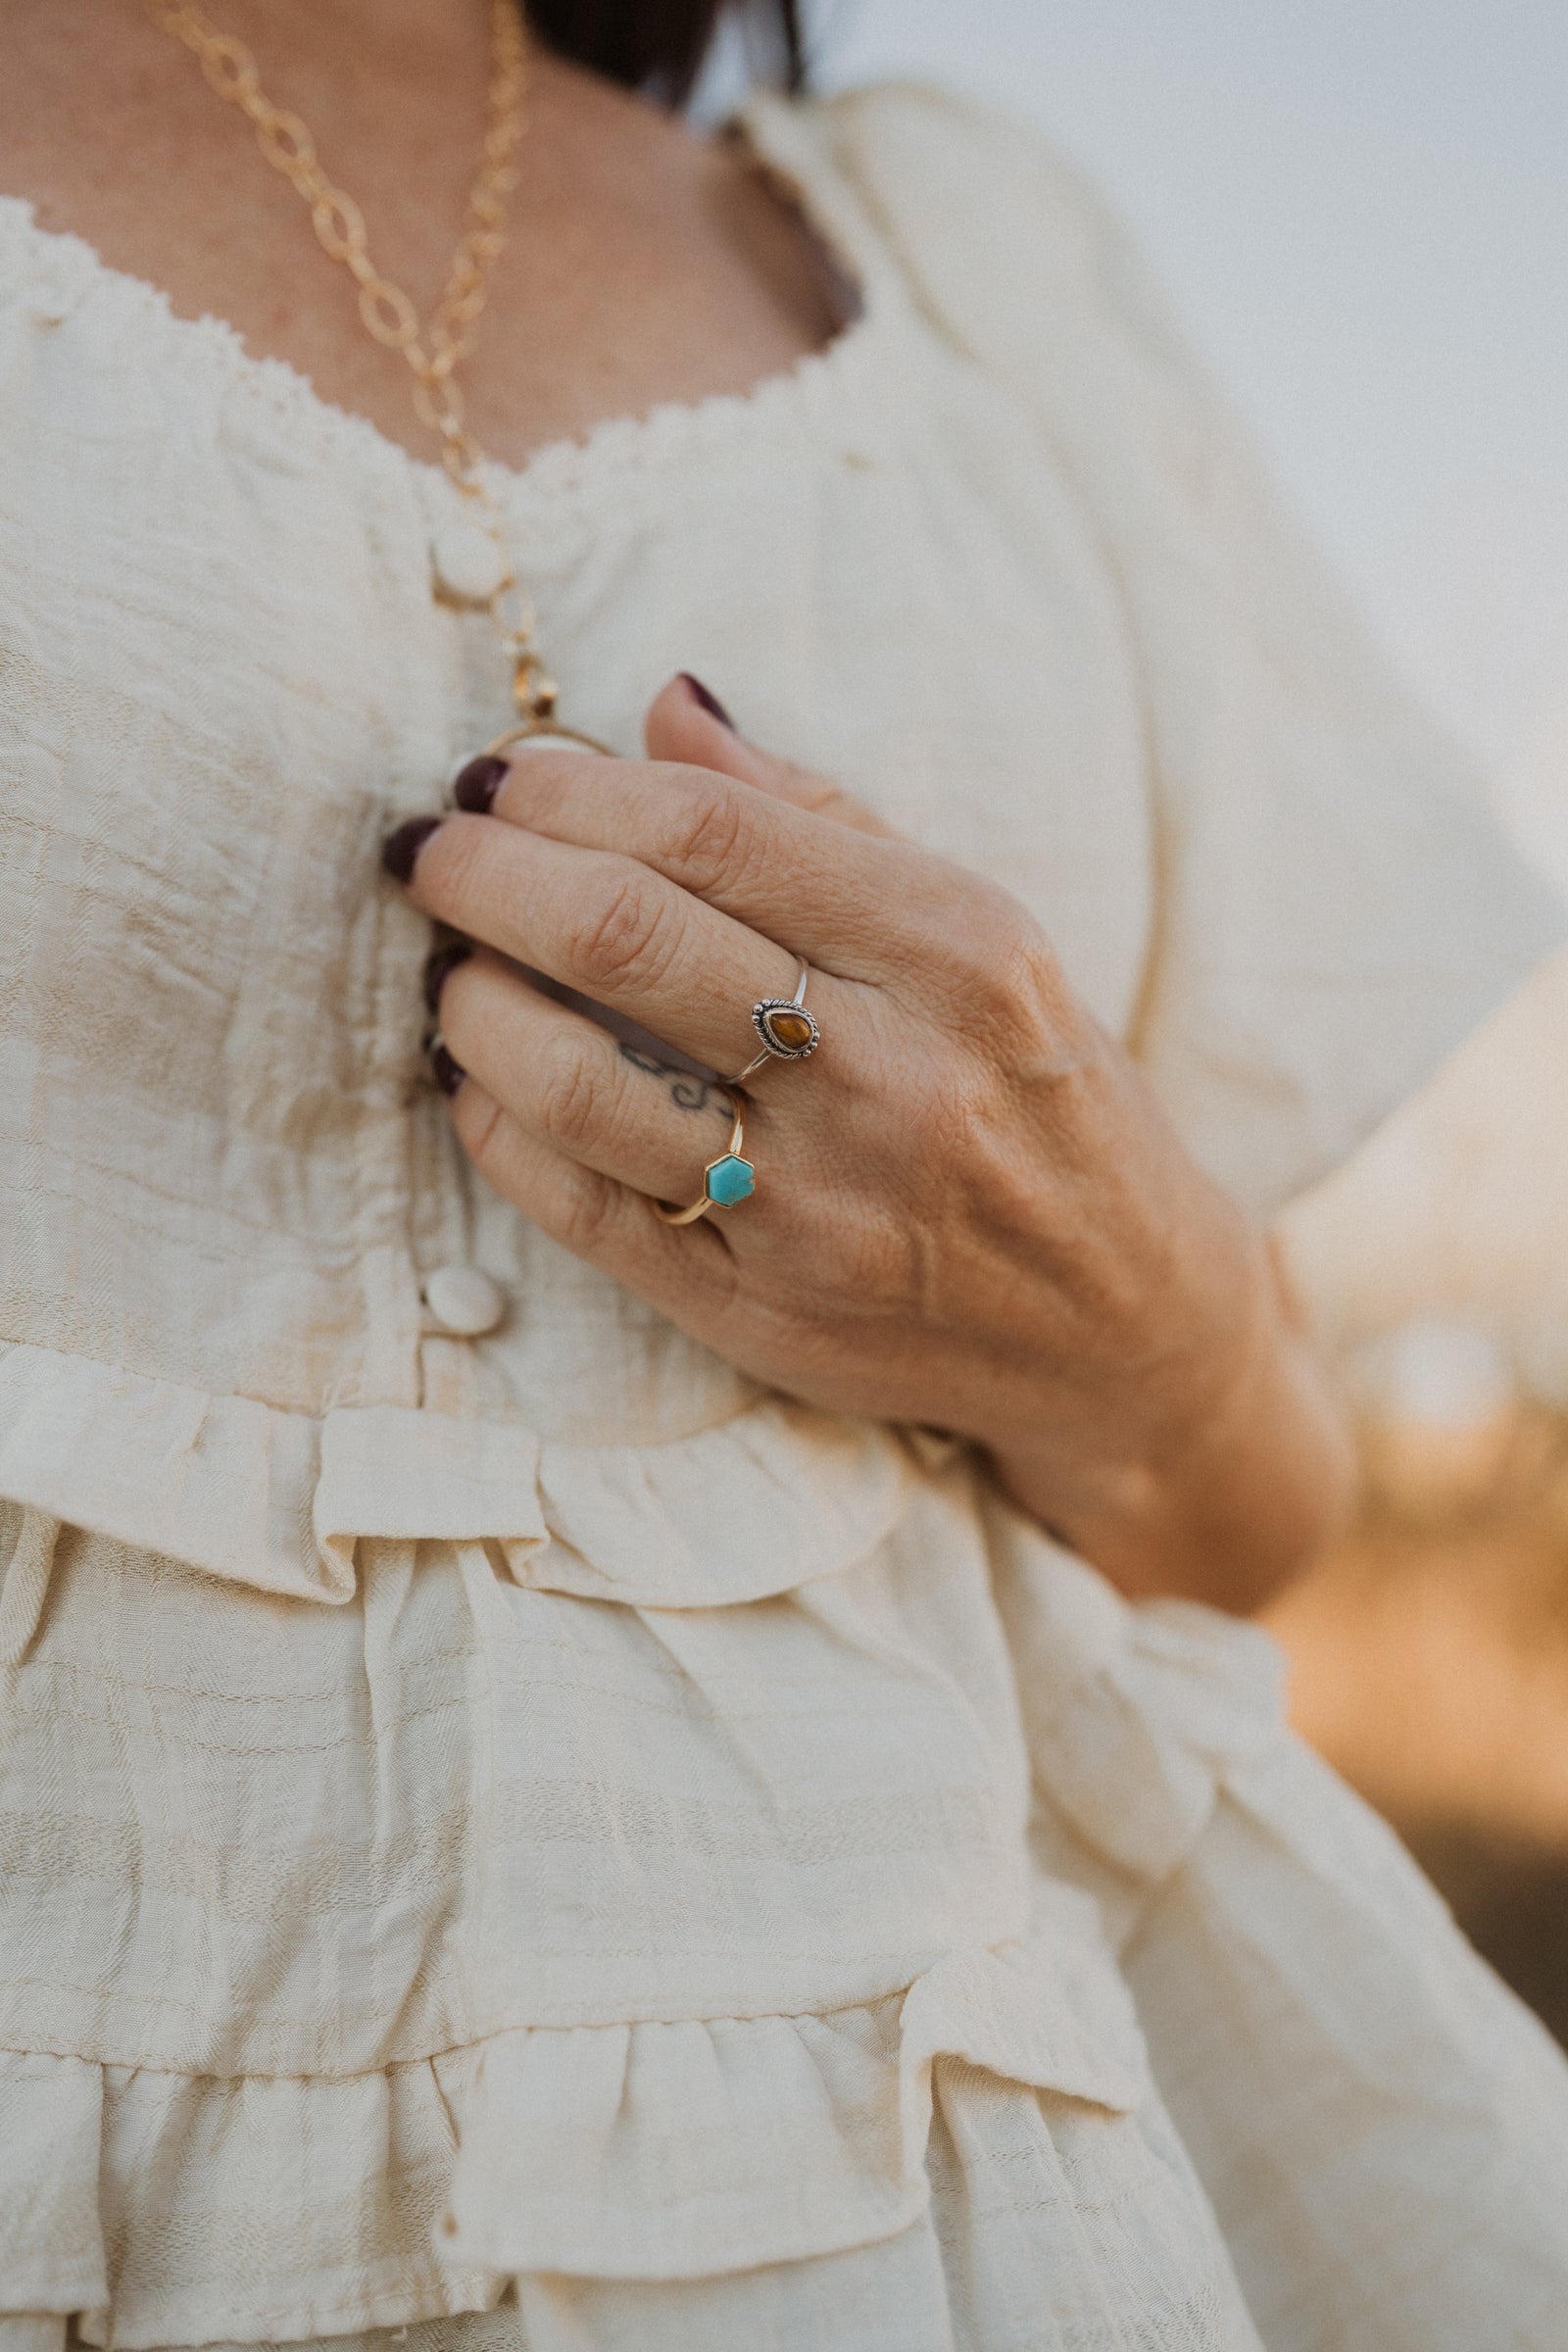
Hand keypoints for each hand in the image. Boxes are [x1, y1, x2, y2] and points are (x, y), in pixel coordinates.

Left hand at [384, 676, 1351, 1608]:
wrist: (1123, 1330)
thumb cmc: (1044, 1102)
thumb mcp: (984, 939)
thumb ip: (821, 822)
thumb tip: (664, 706)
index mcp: (960, 953)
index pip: (711, 832)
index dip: (569, 788)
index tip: (500, 777)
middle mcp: (894, 1077)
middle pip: (621, 936)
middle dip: (484, 874)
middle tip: (431, 853)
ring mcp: (824, 1210)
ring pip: (575, 1080)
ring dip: (470, 1002)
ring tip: (452, 967)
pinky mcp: (765, 1313)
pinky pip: (580, 1209)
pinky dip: (495, 1127)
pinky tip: (477, 1079)